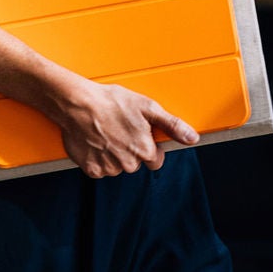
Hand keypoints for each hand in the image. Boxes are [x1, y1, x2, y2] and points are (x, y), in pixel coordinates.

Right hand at [51, 78, 199, 177]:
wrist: (79, 104)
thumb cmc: (113, 102)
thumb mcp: (148, 107)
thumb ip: (172, 125)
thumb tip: (192, 138)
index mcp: (144, 150)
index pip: (155, 160)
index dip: (148, 146)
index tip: (139, 134)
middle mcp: (128, 164)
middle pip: (136, 163)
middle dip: (131, 150)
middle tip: (121, 129)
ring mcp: (109, 168)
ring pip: (118, 166)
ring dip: (114, 154)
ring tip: (107, 132)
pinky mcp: (91, 169)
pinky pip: (100, 169)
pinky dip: (98, 158)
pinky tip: (96, 141)